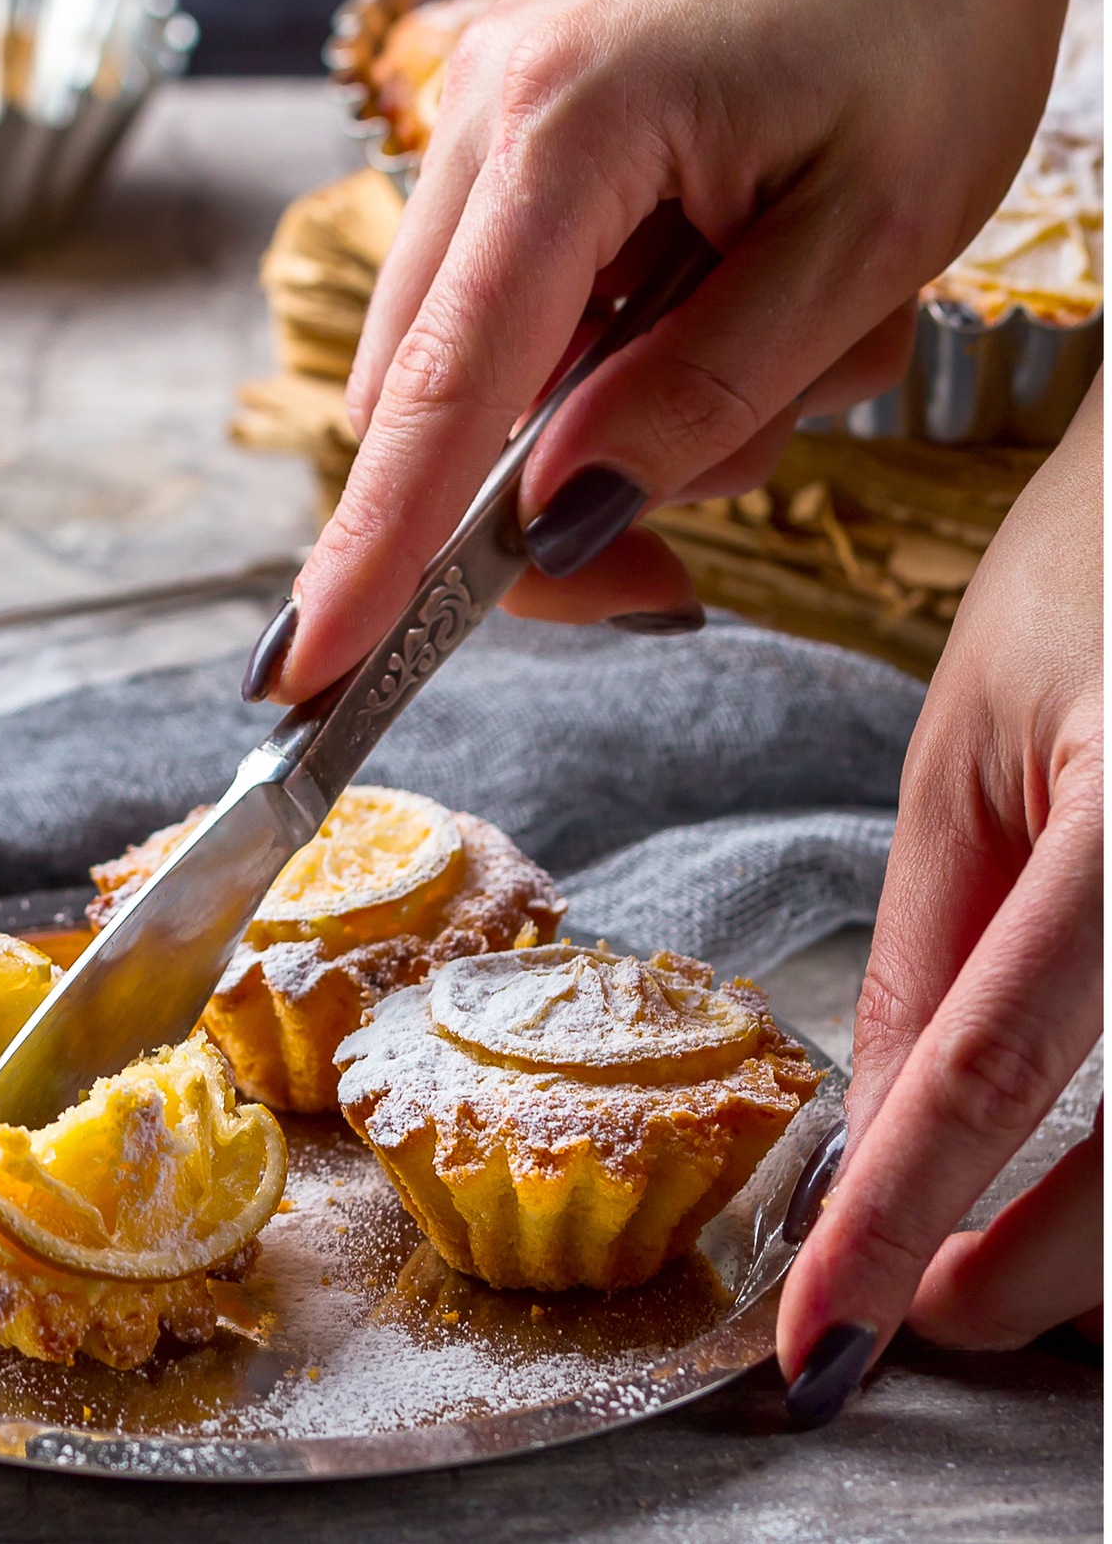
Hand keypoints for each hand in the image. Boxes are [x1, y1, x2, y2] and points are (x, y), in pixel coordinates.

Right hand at [262, 0, 1098, 700]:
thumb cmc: (926, 14)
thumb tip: (554, 515)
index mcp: (567, 131)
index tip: (308, 666)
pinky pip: (513, 305)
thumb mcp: (866, 236)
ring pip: (472, 364)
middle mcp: (484, 118)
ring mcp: (484, 120)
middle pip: (431, 397)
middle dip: (540, 497)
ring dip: (601, 416)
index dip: (375, 549)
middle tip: (674, 550)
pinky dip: (604, 355)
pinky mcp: (513, 135)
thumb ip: (703, 391)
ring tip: (771, 342)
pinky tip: (720, 298)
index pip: (440, 390)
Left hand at [778, 379, 1102, 1421]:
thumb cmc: (1102, 567)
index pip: (998, 1063)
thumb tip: (878, 1119)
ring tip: (1015, 1265)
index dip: (903, 1218)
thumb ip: (933, 940)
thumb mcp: (972, 745)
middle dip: (1036, 1269)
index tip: (823, 1339)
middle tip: (931, 1314)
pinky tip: (1107, 1178)